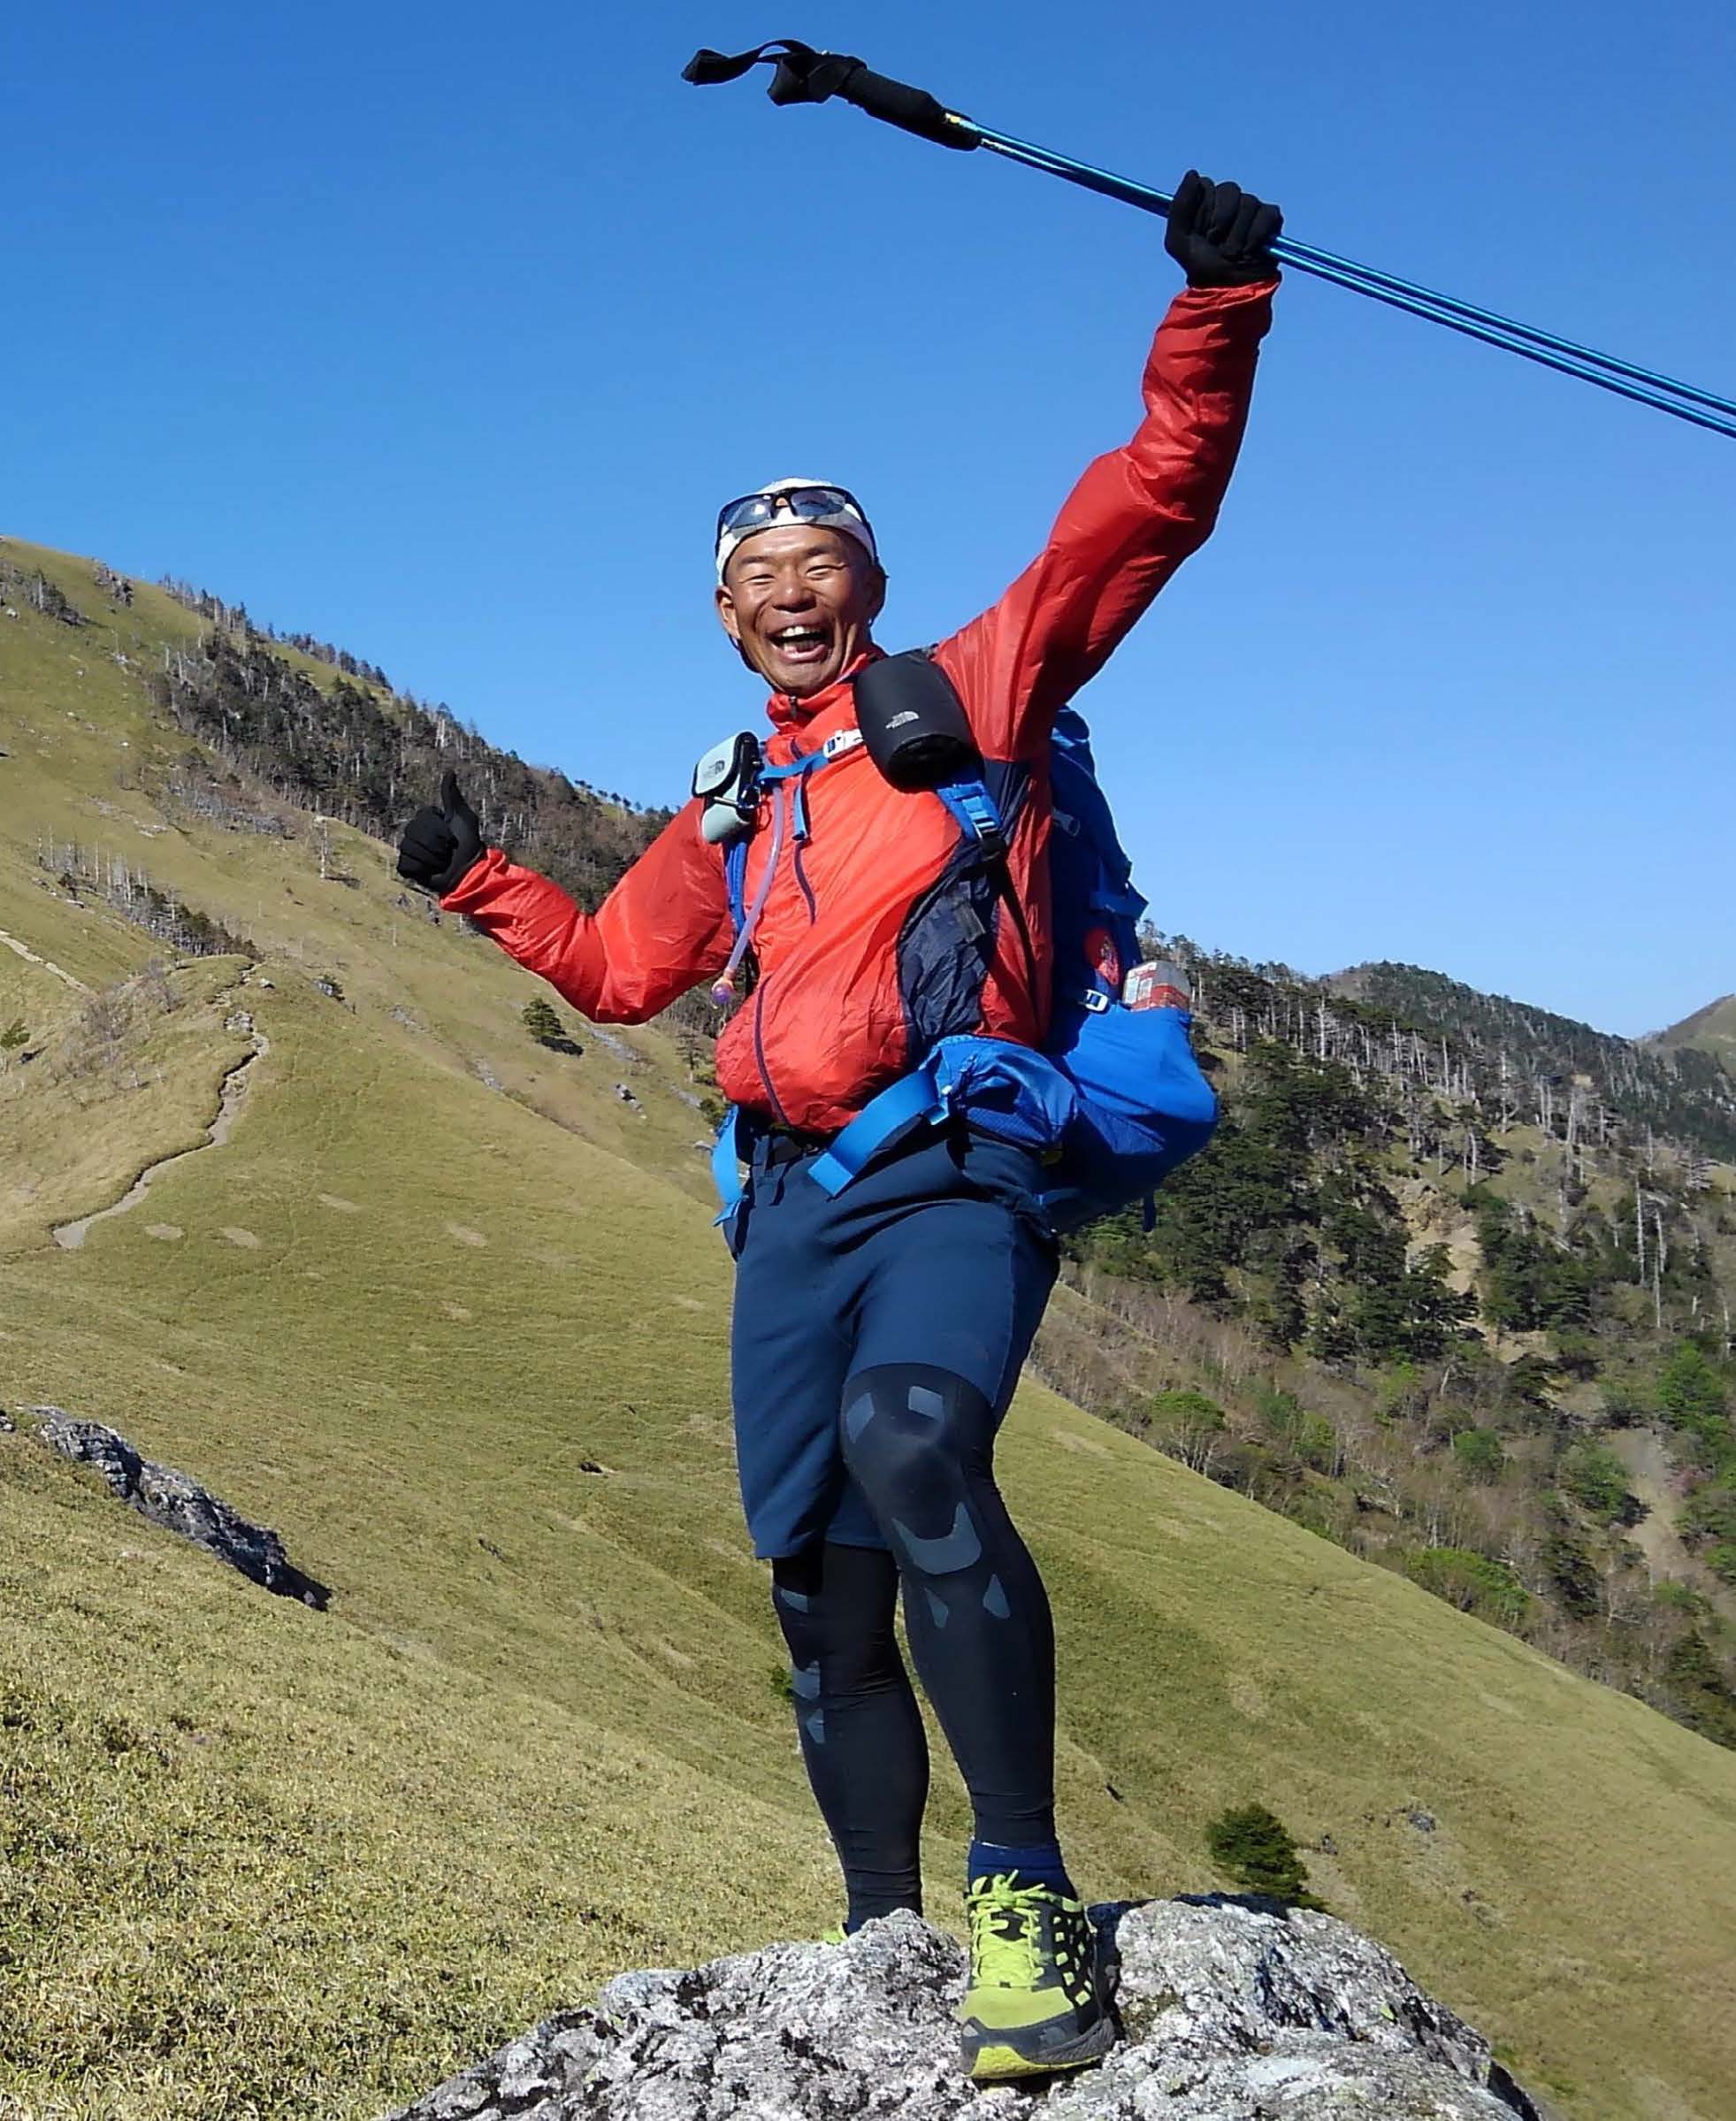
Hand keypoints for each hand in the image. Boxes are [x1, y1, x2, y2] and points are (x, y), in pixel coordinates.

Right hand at [396, 771, 483, 894]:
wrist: (468, 875)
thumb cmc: (469, 846)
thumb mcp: (464, 819)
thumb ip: (453, 797)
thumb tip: (449, 771)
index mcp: (427, 819)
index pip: (422, 816)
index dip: (439, 829)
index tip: (453, 837)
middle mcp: (415, 832)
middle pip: (412, 830)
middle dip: (435, 844)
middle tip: (448, 852)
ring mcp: (410, 849)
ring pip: (408, 847)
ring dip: (431, 858)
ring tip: (442, 863)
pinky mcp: (407, 867)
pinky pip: (405, 864)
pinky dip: (421, 869)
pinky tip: (431, 872)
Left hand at [1164, 170, 1281, 287]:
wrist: (1226, 291)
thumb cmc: (1201, 267)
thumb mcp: (1178, 241)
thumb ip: (1180, 207)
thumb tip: (1193, 172)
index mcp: (1207, 201)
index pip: (1205, 186)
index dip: (1202, 212)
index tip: (1199, 233)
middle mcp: (1230, 200)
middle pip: (1229, 189)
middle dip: (1220, 222)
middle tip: (1215, 244)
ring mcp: (1252, 209)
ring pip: (1248, 203)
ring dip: (1237, 235)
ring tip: (1232, 253)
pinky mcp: (1271, 220)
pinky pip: (1267, 215)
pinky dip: (1256, 236)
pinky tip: (1249, 251)